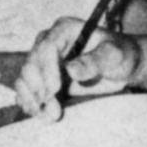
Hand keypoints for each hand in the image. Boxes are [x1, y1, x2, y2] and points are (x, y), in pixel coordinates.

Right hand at [14, 17, 143, 120]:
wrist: (121, 67)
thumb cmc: (120, 54)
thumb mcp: (114, 55)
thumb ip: (94, 61)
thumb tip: (71, 70)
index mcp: (64, 29)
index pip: (47, 46)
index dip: (47, 68)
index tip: (55, 89)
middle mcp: (48, 42)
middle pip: (31, 64)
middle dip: (39, 89)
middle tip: (54, 110)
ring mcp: (43, 61)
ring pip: (25, 78)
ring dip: (33, 99)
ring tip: (49, 117)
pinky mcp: (43, 78)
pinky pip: (26, 89)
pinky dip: (29, 102)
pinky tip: (39, 115)